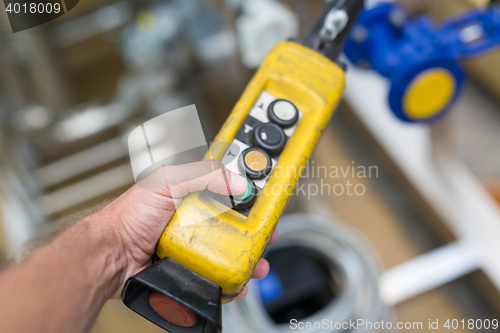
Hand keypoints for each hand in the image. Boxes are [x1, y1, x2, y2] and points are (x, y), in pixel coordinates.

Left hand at [100, 160, 276, 298]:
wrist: (111, 254)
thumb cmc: (129, 216)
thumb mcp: (166, 181)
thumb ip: (202, 174)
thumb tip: (237, 182)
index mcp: (193, 191)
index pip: (230, 186)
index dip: (250, 190)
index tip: (267, 195)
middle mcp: (197, 216)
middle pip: (236, 220)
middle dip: (256, 227)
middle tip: (267, 232)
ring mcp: (195, 241)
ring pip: (231, 247)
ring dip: (248, 254)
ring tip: (258, 261)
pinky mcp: (192, 264)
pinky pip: (218, 269)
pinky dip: (232, 275)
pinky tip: (238, 279)